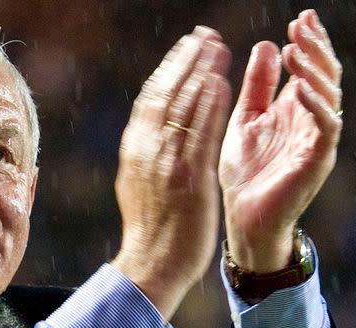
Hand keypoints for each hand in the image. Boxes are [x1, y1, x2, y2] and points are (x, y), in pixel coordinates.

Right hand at [111, 26, 231, 319]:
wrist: (151, 264)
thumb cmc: (150, 230)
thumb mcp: (138, 185)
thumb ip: (147, 156)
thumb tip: (153, 132)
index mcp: (134, 152)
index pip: (150, 100)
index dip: (168, 70)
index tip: (185, 49)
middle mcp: (146, 152)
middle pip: (165, 94)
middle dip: (185, 60)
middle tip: (203, 35)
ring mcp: (167, 164)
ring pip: (182, 108)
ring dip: (201, 73)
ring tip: (217, 47)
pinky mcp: (189, 179)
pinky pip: (200, 134)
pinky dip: (209, 105)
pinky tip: (222, 83)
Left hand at [219, 9, 342, 271]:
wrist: (243, 218)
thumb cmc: (245, 173)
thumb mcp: (246, 120)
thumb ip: (257, 86)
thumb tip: (267, 44)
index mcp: (294, 111)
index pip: (309, 69)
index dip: (308, 43)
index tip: (298, 18)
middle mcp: (311, 122)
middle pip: (324, 76)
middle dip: (314, 48)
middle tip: (301, 25)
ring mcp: (316, 140)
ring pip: (328, 97)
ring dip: (312, 71)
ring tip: (295, 49)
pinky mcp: (316, 160)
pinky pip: (325, 127)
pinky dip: (315, 105)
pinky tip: (300, 87)